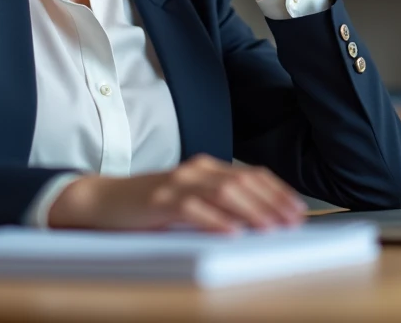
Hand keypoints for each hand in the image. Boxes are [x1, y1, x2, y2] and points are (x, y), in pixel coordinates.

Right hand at [47, 154, 307, 232]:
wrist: (102, 200)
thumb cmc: (150, 206)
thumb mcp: (190, 200)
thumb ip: (219, 203)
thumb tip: (261, 221)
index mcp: (206, 168)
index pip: (252, 175)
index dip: (278, 191)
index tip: (298, 210)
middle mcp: (195, 170)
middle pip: (243, 183)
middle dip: (272, 203)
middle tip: (292, 222)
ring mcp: (176, 183)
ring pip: (223, 193)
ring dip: (251, 211)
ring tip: (271, 227)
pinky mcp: (158, 200)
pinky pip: (192, 209)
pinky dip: (215, 220)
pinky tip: (232, 232)